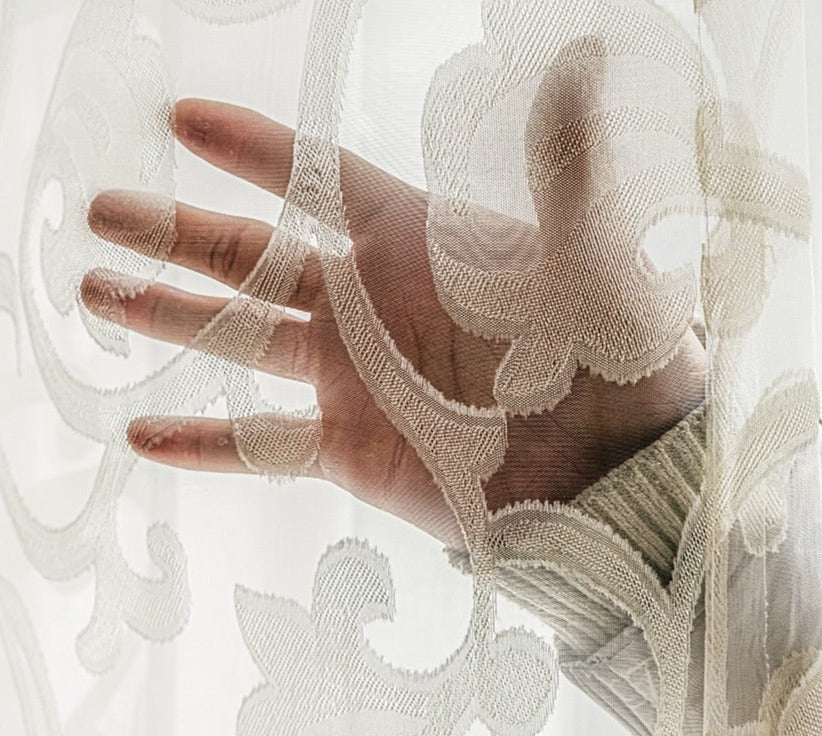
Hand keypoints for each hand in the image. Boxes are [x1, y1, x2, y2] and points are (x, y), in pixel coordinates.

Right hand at [82, 98, 704, 545]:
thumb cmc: (613, 352)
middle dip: (177, 233)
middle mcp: (369, 307)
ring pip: (242, 342)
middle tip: (104, 211)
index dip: (254, 150)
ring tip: (98, 294)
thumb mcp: (590, 256)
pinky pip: (261, 446)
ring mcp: (353, 380)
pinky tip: (141, 434)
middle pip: (253, 257)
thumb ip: (566, 167)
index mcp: (414, 245)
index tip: (182, 120)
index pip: (317, 180)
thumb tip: (585, 58)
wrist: (612, 463)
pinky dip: (203, 444)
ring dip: (170, 318)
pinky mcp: (350, 448)